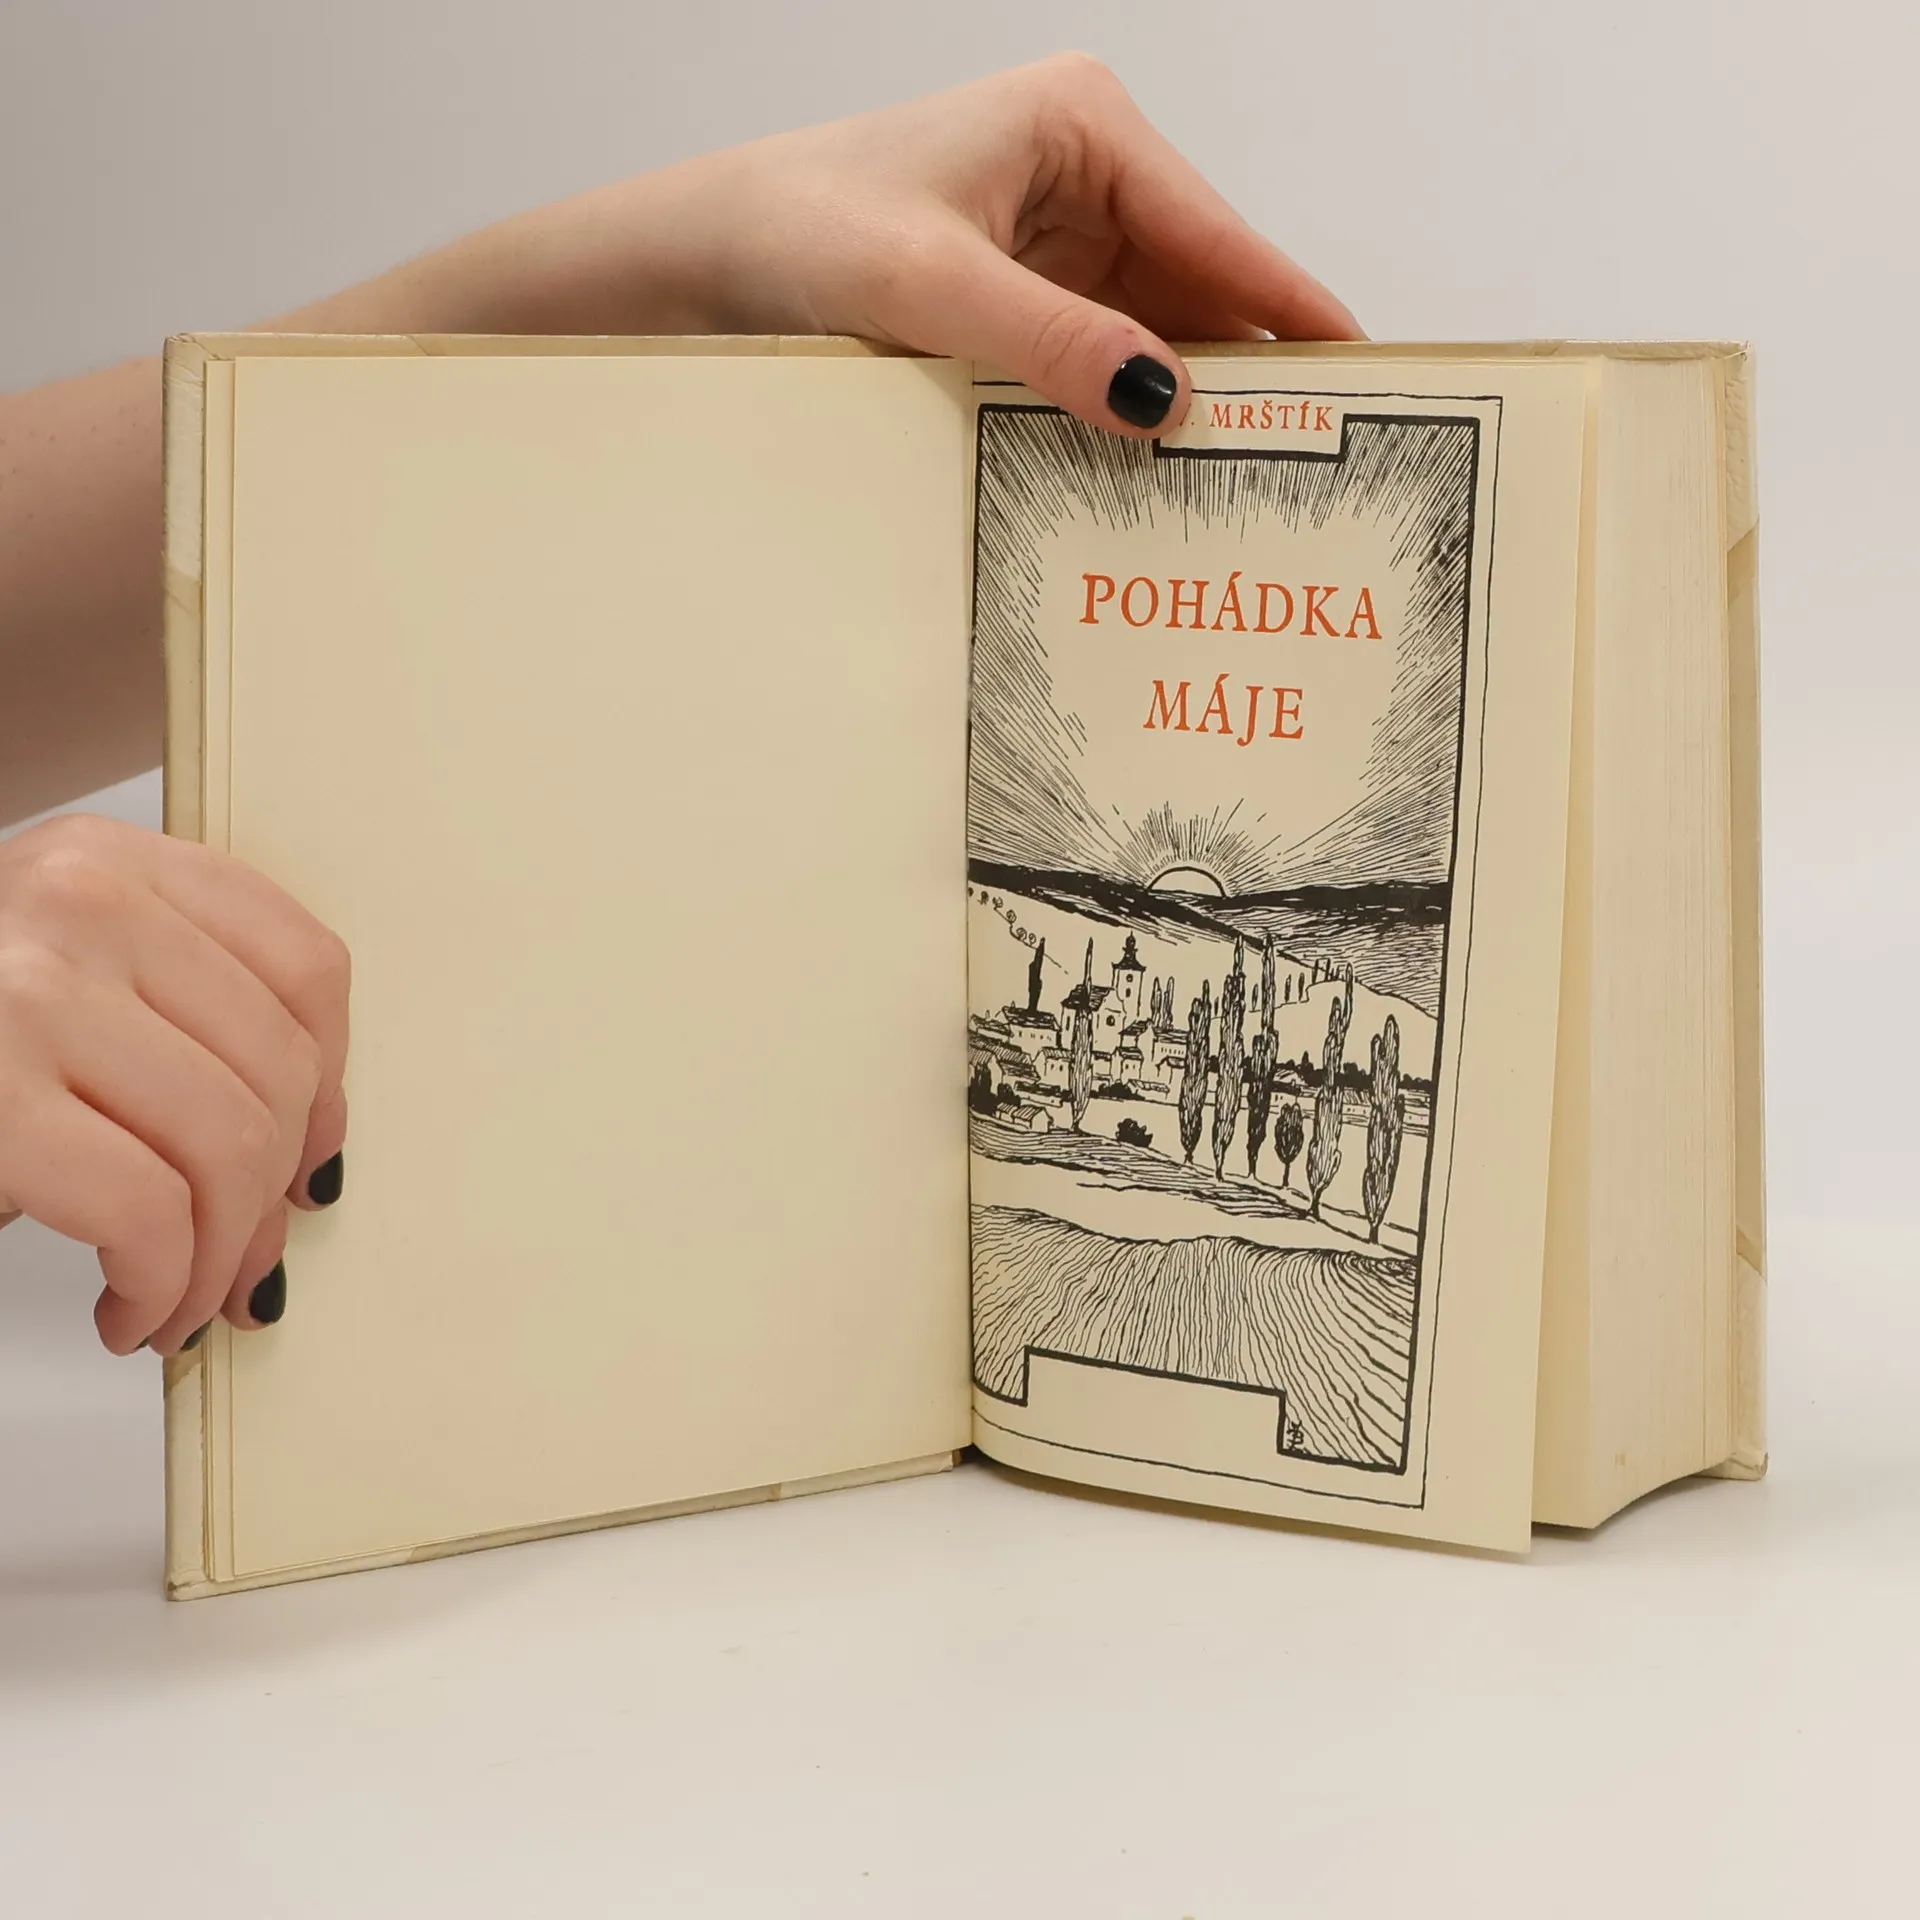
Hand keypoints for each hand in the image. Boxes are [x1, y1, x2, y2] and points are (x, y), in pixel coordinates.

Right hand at [0, 816, 348, 1355]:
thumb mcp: (50, 980)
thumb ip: (172, 1015)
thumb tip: (313, 1150)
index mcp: (104, 863)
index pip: (306, 964)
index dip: (331, 1086)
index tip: (309, 1159)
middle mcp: (73, 905)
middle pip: (281, 1070)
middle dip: (273, 1201)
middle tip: (238, 1269)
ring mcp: (25, 996)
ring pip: (230, 1148)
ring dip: (220, 1261)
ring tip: (179, 1301)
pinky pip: (147, 1211)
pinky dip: (161, 1286)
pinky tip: (130, 1310)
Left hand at [291, 54, 1361, 437]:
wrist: (695, 264)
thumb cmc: (793, 230)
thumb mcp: (925, 286)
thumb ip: (1049, 343)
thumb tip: (1164, 400)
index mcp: (1088, 131)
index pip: (1226, 240)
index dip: (1301, 321)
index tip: (1377, 392)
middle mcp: (1088, 181)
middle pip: (1204, 295)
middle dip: (1247, 383)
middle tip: (1309, 482)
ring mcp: (1057, 246)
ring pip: (1156, 340)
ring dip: (1184, 415)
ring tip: (1243, 505)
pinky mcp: (1021, 305)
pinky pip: (1100, 366)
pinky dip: (1122, 423)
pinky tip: (1148, 487)